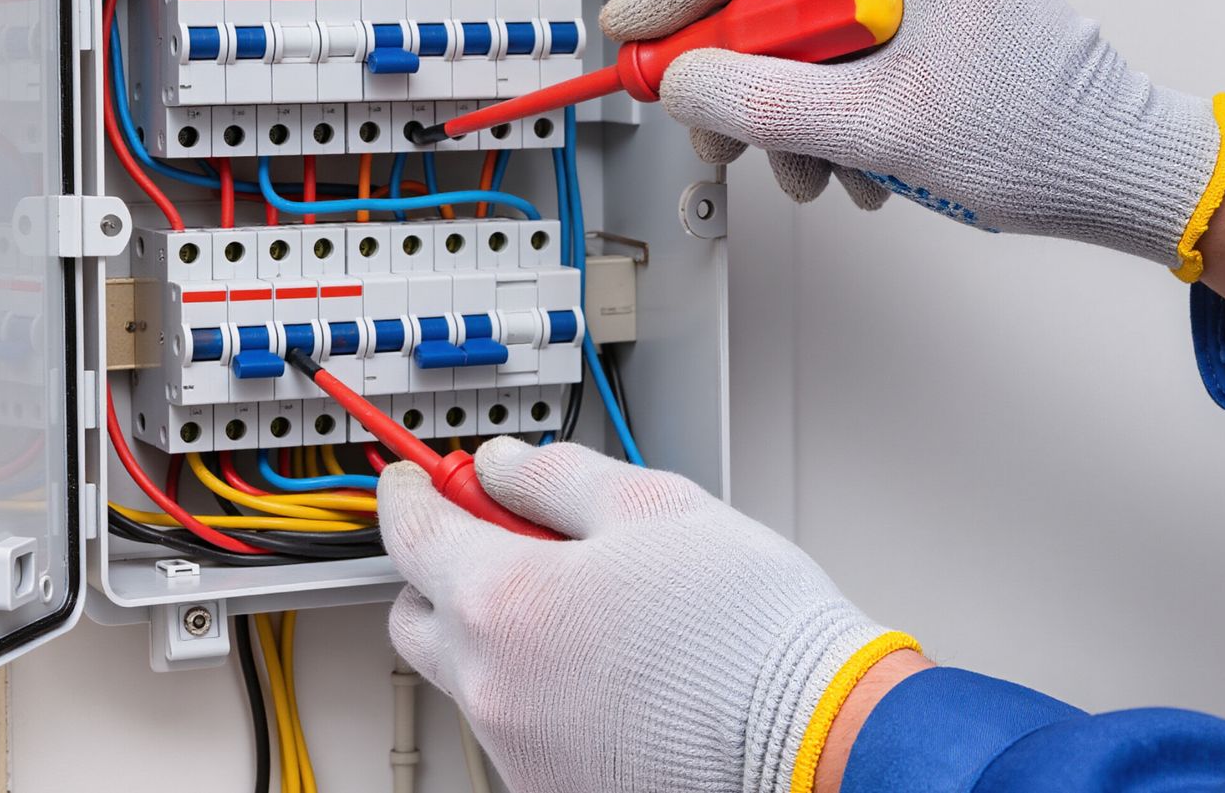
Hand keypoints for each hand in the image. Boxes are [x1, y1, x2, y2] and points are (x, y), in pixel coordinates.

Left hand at [380, 438, 912, 792]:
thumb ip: (556, 476)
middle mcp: (490, 686)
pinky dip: (538, 691)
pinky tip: (609, 668)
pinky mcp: (551, 788)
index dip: (412, 492)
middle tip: (504, 541)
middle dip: (444, 571)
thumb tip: (506, 464)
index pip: (411, 533)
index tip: (419, 479)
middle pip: (417, 617)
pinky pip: (516, 727)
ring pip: (470, 677)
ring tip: (590, 610)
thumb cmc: (747, 627)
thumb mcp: (652, 506)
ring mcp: (517, 748)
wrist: (813, 735)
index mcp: (501, 601)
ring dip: (499, 634)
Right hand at [601, 0, 1224, 266]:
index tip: (635, 33)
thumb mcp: (880, 128)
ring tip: (809, 172)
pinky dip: (831, 116)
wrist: (1126, 174)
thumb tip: (686, 81)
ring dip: (788, 112)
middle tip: (709, 128)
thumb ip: (766, 100)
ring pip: (807, 36)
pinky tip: (854, 167)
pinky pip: (848, 59)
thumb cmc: (1044, 140)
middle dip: (738, 74)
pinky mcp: (938, 24)